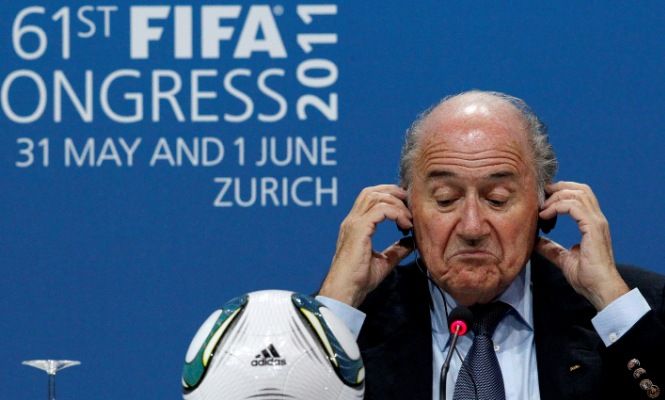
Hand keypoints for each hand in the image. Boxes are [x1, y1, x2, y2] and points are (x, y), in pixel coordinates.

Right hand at [319, 184, 413, 306]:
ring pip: (376, 196)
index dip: (390, 197)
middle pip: (372, 191)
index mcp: (355, 226)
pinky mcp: (359, 229)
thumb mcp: (384, 261)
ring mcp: (354, 223)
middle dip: (394, 193)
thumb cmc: (359, 280)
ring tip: (409, 219)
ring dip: (397, 203)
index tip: (407, 211)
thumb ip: (397, 249)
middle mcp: (352, 220)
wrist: (346, 291)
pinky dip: (396, 213)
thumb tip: (411, 241)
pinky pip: (381, 210)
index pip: (370, 197)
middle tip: (410, 206)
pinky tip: (405, 225)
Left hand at [536, 181, 628, 309]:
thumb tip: (536, 241)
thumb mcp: (563, 258)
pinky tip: (545, 216)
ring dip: (555, 197)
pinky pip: (574, 206)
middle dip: (558, 188)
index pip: (581, 196)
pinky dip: (557, 206)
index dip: (561, 193)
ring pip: (577, 194)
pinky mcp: (593, 227)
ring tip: (541, 209)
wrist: (599, 289)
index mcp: (593, 224)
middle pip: (581, 189)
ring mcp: (597, 222)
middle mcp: (597, 219)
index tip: (543, 201)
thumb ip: (551, 248)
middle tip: (541, 196)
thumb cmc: (587, 277)